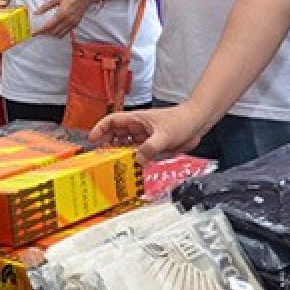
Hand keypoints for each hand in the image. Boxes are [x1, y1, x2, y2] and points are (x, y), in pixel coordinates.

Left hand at [34, 0, 96, 37]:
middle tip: (39, 31)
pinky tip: (56, 28)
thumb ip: (46, 6)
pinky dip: (60, 32)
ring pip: (60, 34)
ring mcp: (73, 23)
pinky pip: (66, 32)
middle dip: (45, 33)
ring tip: (46, 31)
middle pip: (53, 32)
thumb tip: (36, 13)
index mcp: (61, 13)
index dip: (40, 31)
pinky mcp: (76, 24)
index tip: (34, 33)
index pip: (48, 26)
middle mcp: (67, 21)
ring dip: (52, 34)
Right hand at [89, 101, 206, 161]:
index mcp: (137, 120)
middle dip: (108, 146)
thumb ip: (150, 148)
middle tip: (104, 159)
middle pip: (116, 135)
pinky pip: (139, 154)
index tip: (92, 139)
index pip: (112, 121)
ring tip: (117, 167)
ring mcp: (145, 137)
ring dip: (122, 155)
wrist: (197, 123)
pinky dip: (135, 161)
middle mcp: (138, 128)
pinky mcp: (153, 146)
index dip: (100, 129)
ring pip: (127, 146)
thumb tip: (137, 160)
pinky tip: (134, 169)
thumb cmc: (181, 121)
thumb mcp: (164, 135)